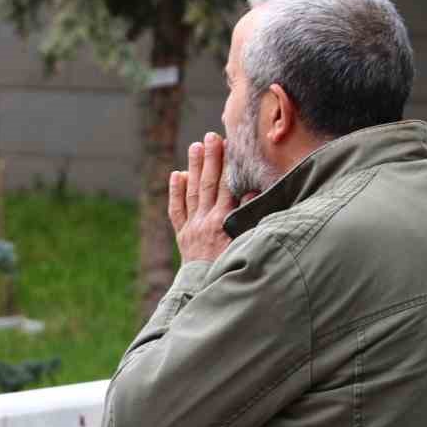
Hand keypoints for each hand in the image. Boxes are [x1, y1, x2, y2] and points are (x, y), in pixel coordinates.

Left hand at [169, 132, 240, 262]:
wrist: (208, 290)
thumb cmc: (234, 268)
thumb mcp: (246, 244)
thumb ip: (248, 217)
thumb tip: (251, 191)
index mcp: (223, 222)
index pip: (225, 186)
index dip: (227, 164)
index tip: (228, 144)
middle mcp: (205, 221)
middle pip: (207, 184)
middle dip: (210, 158)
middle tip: (210, 136)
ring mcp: (191, 227)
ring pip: (191, 192)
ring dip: (193, 167)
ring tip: (195, 146)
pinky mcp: (182, 236)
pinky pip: (176, 210)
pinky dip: (175, 192)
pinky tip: (176, 174)